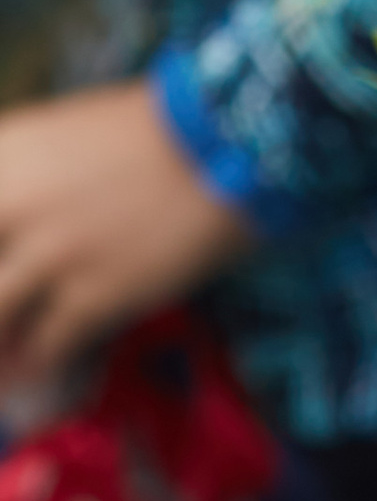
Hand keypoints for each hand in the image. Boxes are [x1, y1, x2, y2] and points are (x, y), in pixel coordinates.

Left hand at [0, 84, 257, 375]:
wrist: (230, 138)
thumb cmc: (151, 129)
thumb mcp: (62, 136)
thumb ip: (17, 180)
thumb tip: (3, 236)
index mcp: (0, 155)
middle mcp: (10, 204)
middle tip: (5, 311)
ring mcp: (50, 253)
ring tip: (5, 362)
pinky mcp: (93, 295)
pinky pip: (42, 351)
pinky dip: (34, 367)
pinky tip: (34, 372)